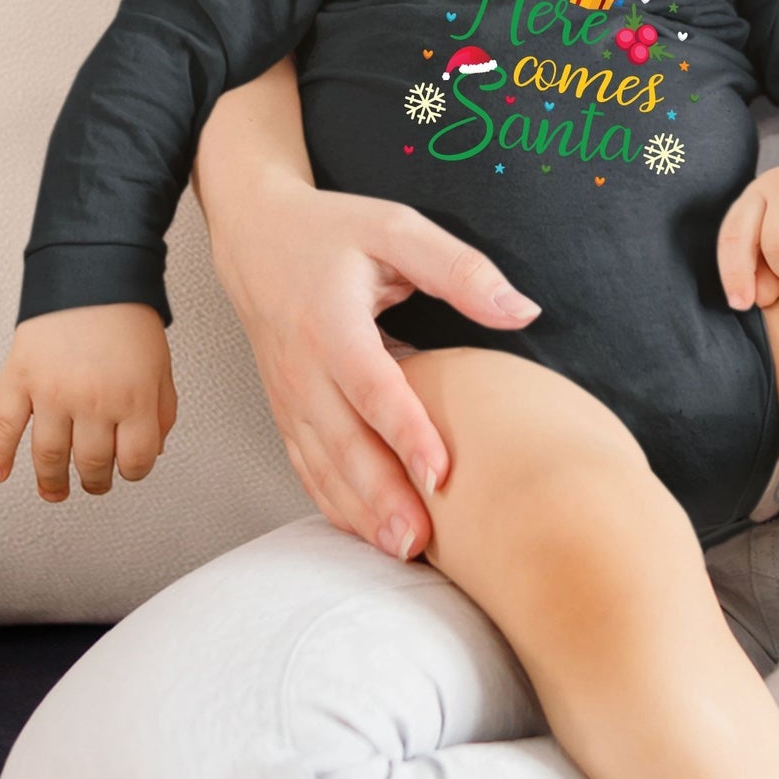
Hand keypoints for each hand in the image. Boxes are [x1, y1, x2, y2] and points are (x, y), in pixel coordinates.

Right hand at [0, 302, 176, 500]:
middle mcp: (92, 400)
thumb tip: (153, 449)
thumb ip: (161, 411)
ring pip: (48, 456)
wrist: (91, 272)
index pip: (135, 460)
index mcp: (133, 397)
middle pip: (90, 464)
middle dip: (94, 481)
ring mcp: (52, 392)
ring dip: (52, 482)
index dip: (133, 472)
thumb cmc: (128, 316)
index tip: (127, 471)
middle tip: (92, 484)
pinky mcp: (20, 379)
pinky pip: (3, 427)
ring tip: (55, 490)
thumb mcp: (161, 365)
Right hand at [206, 175, 540, 560]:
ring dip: (358, 510)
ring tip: (402, 549)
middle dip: (381, 496)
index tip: (442, 473)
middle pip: (342, 442)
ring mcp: (287, 394)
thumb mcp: (398, 229)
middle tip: (422, 542)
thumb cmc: (334, 231)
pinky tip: (366, 530)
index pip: (370, 386)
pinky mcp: (285, 409)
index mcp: (330, 321)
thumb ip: (460, 269)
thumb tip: (524, 310)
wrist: (254, 233)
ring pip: (320, 464)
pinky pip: (305, 465)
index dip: (405, 433)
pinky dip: (333, 502)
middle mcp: (302, 366)